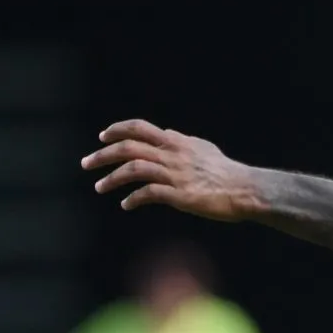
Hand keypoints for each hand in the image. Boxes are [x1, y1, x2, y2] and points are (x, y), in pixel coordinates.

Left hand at [83, 120, 258, 219]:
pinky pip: (148, 193)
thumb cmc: (227, 171)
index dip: (117, 130)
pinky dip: (133, 198)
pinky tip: (126, 205)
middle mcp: (172, 155)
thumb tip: (169, 134)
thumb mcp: (204, 149)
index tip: (102, 138)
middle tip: (86, 164)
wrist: (245, 190)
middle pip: (129, 148)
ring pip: (133, 169)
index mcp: (176, 142)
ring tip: (99, 187)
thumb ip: (184, 141)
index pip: (139, 128)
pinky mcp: (179, 194)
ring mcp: (175, 174)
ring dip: (112, 178)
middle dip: (103, 155)